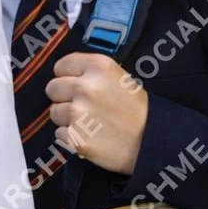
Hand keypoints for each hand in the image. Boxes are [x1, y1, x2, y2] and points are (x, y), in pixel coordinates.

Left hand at [45, 52, 147, 175]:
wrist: (155, 143)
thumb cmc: (137, 110)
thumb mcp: (119, 78)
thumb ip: (90, 73)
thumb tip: (62, 74)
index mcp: (97, 67)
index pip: (61, 66)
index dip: (67, 76)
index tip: (76, 84)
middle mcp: (85, 87)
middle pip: (52, 88)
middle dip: (64, 98)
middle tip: (85, 106)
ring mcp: (78, 113)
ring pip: (54, 112)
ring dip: (67, 119)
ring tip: (91, 123)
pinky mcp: (76, 137)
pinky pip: (59, 134)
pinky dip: (71, 137)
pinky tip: (90, 136)